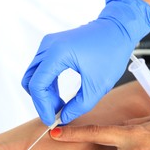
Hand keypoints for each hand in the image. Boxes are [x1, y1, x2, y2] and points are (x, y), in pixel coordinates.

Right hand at [22, 0, 149, 125]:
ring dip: (44, 93)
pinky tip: (59, 95)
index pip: (37, 85)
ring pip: (34, 76)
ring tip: (60, 105)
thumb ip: (79, 106)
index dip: (42, 106)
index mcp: (57, 53)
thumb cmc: (111, 52)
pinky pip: (41, 69)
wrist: (118, 29)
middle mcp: (48, 46)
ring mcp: (48, 44)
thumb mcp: (98, 85)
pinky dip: (47, 84)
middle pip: (31, 80)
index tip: (50, 121)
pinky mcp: (52, 46)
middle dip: (41, 101)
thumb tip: (63, 117)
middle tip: (56, 113)